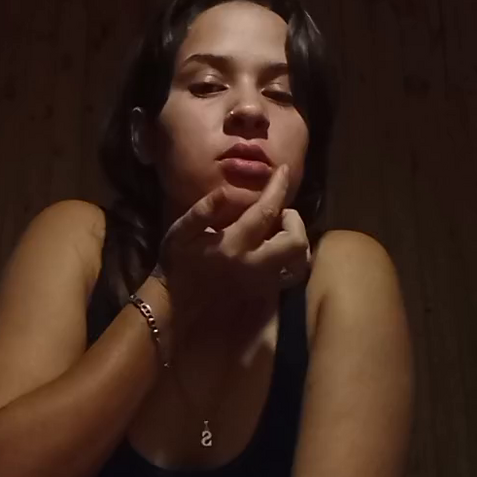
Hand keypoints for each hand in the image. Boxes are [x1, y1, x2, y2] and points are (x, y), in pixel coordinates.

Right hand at [159, 164, 309, 325]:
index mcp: (233, 245)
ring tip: (280, 230)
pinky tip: (277, 248)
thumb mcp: (180, 233)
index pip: (266, 212)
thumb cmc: (177, 265)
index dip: (277, 188)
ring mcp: (263, 282)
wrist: (178, 306)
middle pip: (295, 241)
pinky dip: (292, 258)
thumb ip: (203, 211)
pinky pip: (291, 274)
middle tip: (278, 211)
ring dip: (297, 240)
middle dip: (294, 219)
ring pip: (299, 262)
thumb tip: (225, 191)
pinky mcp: (264, 292)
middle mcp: (254, 264)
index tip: (284, 170)